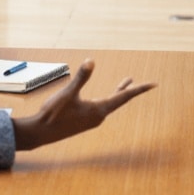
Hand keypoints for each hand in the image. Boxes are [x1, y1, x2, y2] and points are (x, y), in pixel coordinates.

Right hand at [12, 59, 155, 149]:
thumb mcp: (68, 93)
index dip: (139, 89)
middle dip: (131, 90)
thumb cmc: (53, 114)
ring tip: (126, 82)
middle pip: (120, 100)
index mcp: (98, 110)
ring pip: (110, 104)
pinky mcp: (84, 122)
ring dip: (119, 93)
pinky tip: (103, 96)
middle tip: (147, 84)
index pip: (124, 97)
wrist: (40, 133)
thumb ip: (81, 77)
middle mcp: (98, 117)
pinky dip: (108, 98)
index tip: (153, 84)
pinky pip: (102, 107)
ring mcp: (91, 121)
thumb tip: (91, 61)